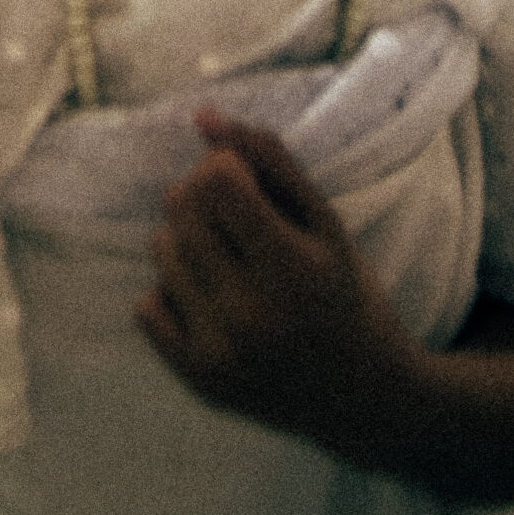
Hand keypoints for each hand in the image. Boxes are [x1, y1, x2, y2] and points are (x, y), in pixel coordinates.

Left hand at [137, 110, 414, 455]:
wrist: (367, 399)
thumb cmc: (346, 293)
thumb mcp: (326, 221)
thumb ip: (268, 159)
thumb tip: (202, 115)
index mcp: (294, 271)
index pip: (214, 181)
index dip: (225, 166)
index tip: (248, 182)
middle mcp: (253, 317)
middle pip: (181, 207)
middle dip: (203, 196)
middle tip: (239, 218)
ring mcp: (223, 355)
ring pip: (161, 249)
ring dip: (187, 242)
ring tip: (230, 261)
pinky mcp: (201, 381)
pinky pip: (146, 306)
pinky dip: (172, 293)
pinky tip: (212, 300)